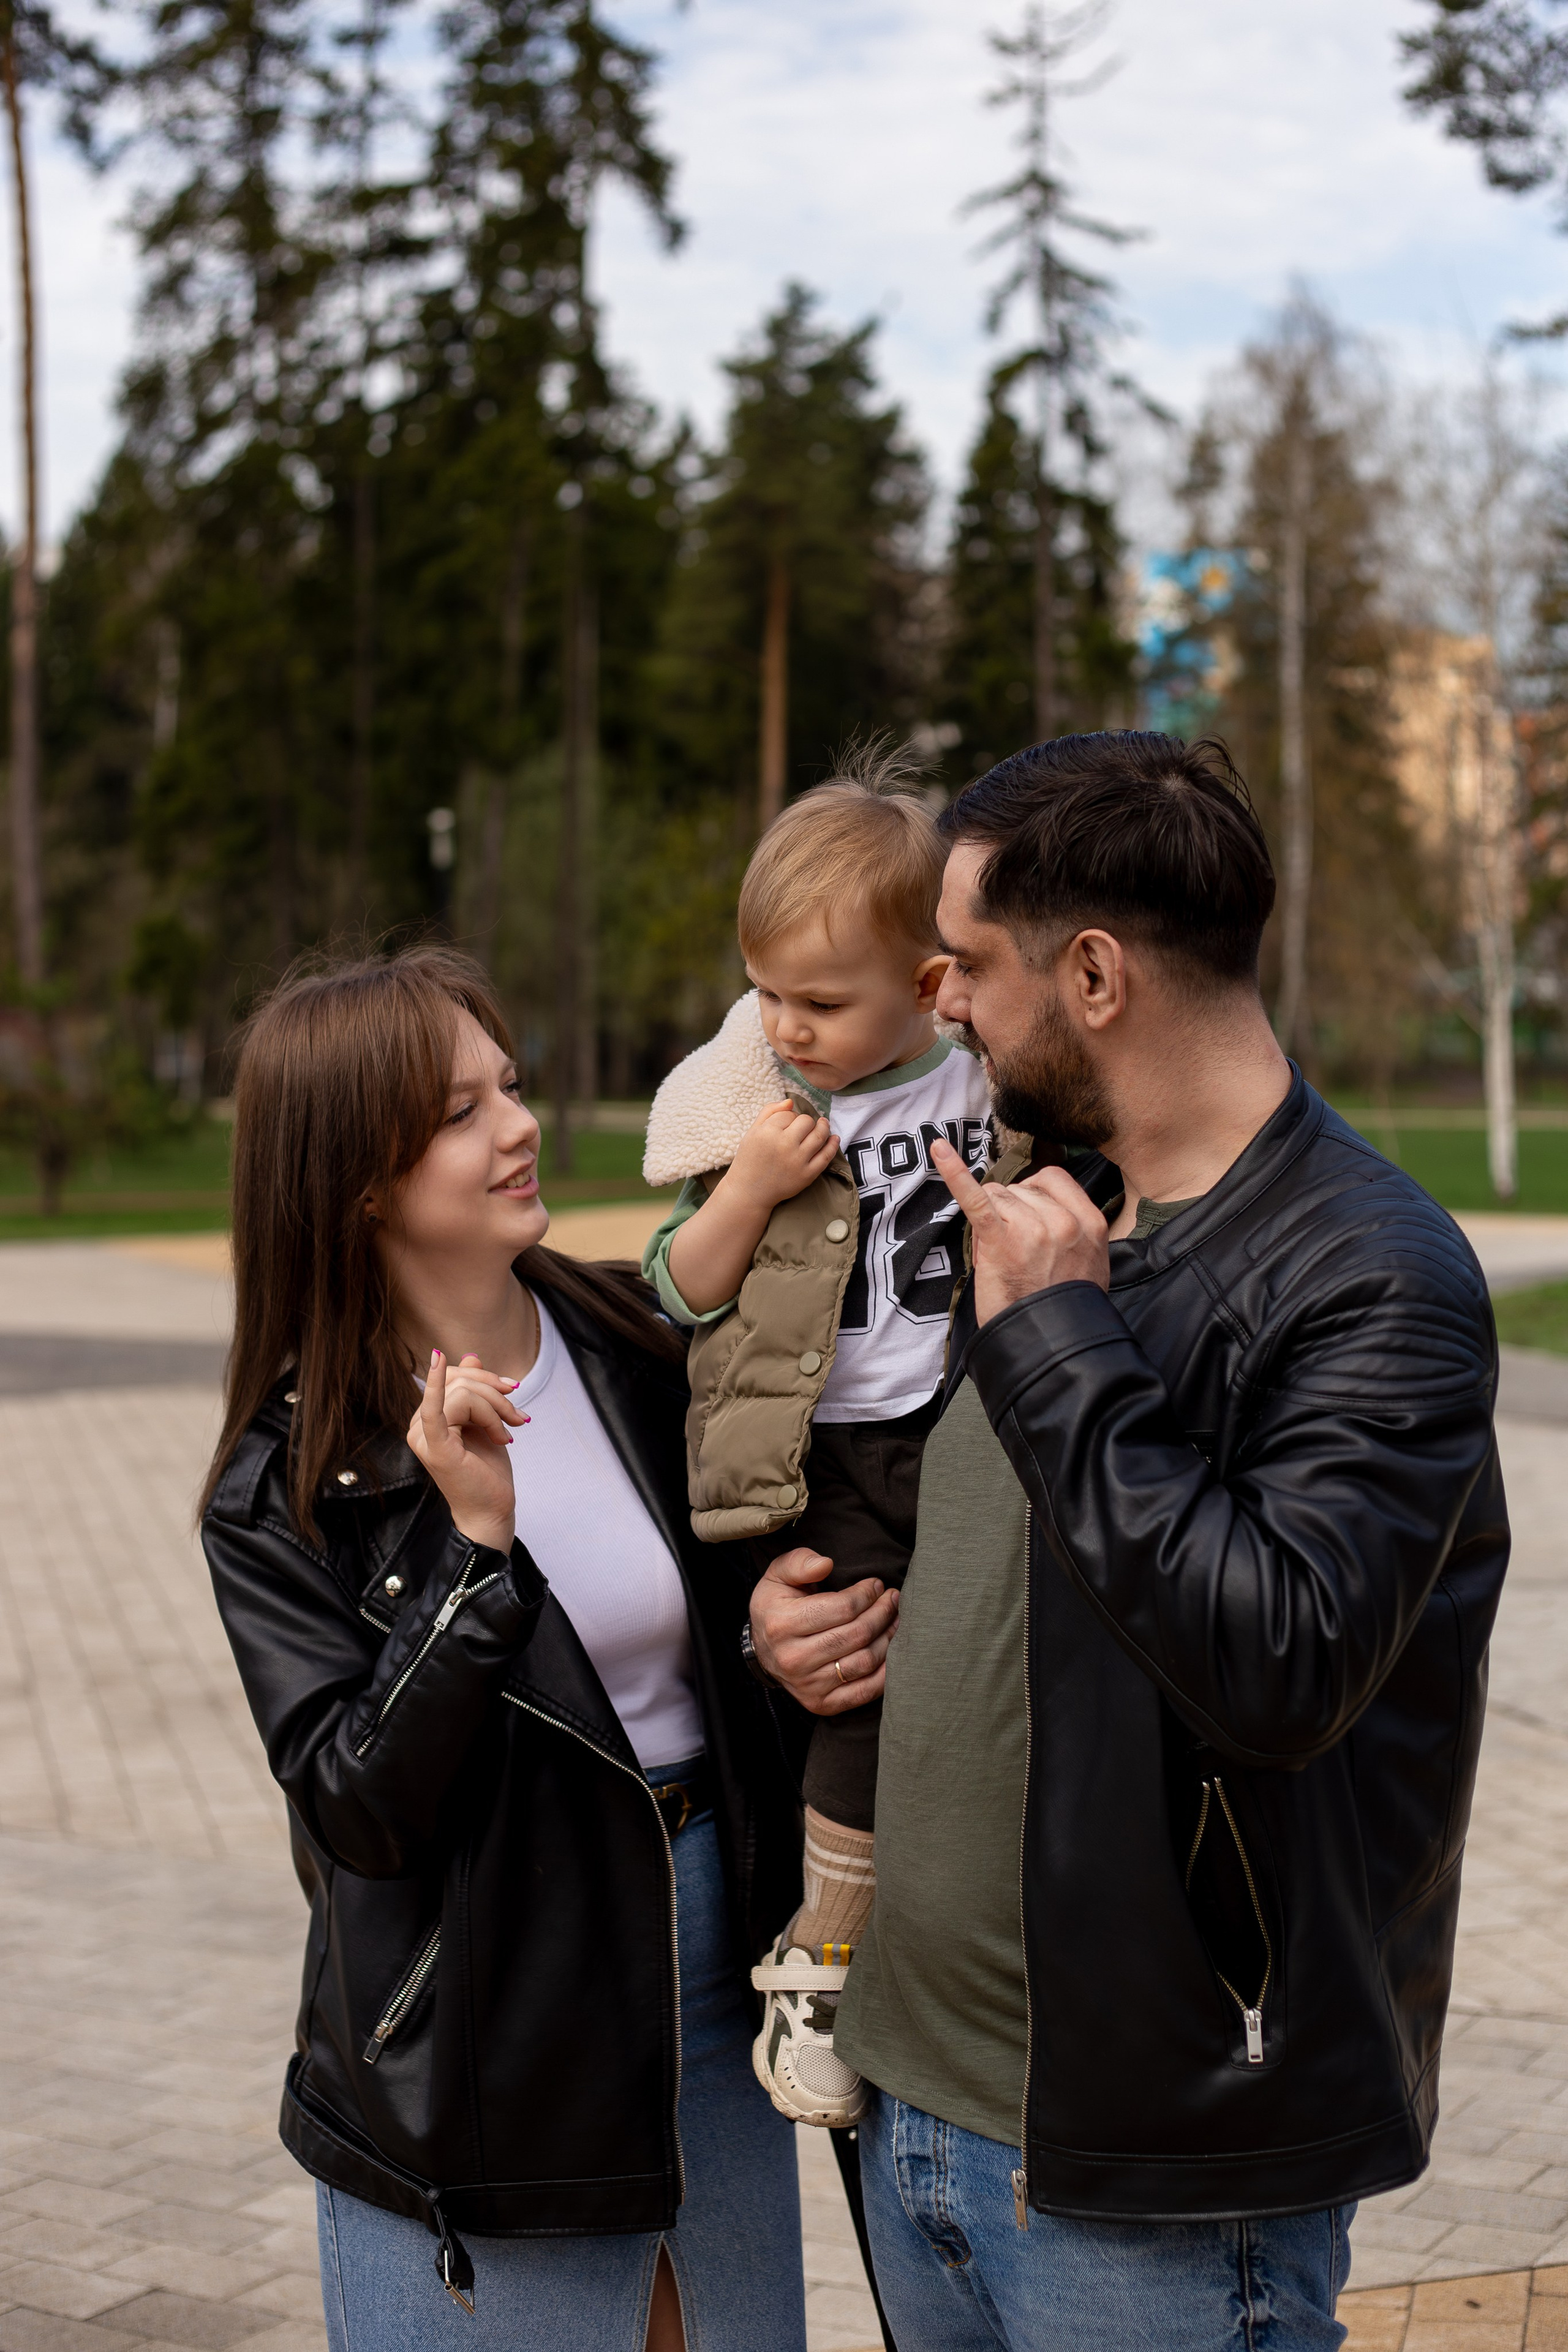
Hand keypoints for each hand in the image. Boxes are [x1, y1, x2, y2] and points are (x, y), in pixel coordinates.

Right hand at [406, 1351, 527, 1552]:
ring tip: (508, 1434)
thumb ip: (473, 1392)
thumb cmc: (486, 1472)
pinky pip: (435, 1408)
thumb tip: (470, 1357)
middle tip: (519, 1418)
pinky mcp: (437, 1448)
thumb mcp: (484, 1424)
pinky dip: (434, 1384)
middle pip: (458, 1382)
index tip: (512, 1390)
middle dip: (496, 1394)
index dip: (483, 1378)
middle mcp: (418, 1427)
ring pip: (462, 1393)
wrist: (491, 1511)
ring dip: (496, 1410)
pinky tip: (436, 1361)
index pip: (451, 1379)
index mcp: (428, 1420)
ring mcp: (423, 1438)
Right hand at [723, 1101, 839, 1212]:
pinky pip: (826, 1156)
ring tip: (822, 1124)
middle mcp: (784, 1145)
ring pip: (819, 1135)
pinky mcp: (807, 1175)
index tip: (786, 1124)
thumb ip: (769, 1112)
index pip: (789, 1114)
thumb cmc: (750, 1159)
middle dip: (804, 1121)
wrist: (749, 1191)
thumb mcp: (752, 1131)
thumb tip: (791, 1101)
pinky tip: (834, 1138)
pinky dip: (833, 1145)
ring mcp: (797, 1161)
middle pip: (806, 1121)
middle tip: (800, 1128)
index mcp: (767, 1132)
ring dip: (823, 1127)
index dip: (789, 1117)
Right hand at [749, 1547, 898, 1716]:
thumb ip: (799, 1562)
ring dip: (888, 1639)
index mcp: (782, 1624)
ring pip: (863, 1662)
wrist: (762, 1649)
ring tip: (895, 1621)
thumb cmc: (778, 1605)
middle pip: (856, 1635)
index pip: (842, 1608)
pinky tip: (892, 1653)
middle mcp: (793, 1659)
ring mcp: (807, 1685)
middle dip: (882, 1613)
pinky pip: (863, 1692)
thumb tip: (826, 1564)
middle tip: (893, 1599)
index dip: (867, 1594)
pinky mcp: (820, 1704)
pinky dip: (885, 1675)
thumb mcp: (778, 1575)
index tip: (877, 1584)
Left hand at [931, 1139, 1108, 1324]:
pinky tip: (939, 1151)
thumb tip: (1037, 1204)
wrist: (1052, 1345)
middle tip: (1015, 1252)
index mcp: (1089, 1221)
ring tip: (1002, 1257)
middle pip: (1019, 1188)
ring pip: (996, 1195)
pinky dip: (954, 1172)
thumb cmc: (1063, 1307)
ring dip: (991, 1220)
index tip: (1028, 1218)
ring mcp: (1032, 1227)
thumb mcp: (1088, 1262)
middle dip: (1009, 1213)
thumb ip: (1071, 1229)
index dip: (1033, 1195)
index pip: (1052, 1179)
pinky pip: (975, 1197)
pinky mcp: (1000, 1239)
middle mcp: (1063, 1219)